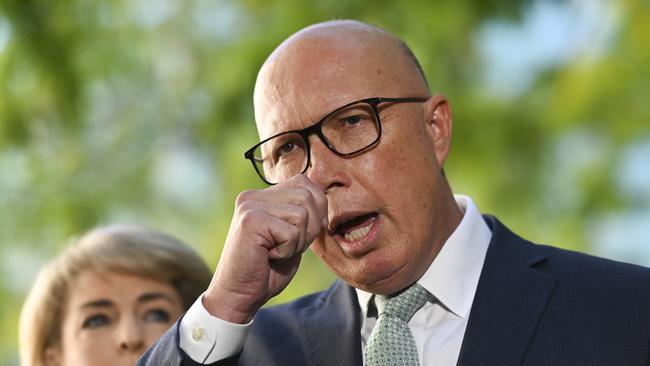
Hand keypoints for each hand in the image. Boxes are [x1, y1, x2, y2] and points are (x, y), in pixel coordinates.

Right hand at [203, 175, 327, 322]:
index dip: (316, 209)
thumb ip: (303, 211)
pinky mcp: (251, 221)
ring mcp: (250, 206)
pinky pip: (292, 232)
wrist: (239, 295)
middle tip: (287, 246)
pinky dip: (288, 251)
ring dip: (298, 241)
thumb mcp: (292, 235)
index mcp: (261, 195)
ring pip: (302, 214)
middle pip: (307, 196)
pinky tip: (268, 256)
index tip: (301, 233)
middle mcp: (252, 196)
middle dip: (310, 228)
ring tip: (276, 251)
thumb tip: (324, 191)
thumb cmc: (267, 269)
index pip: (304, 182)